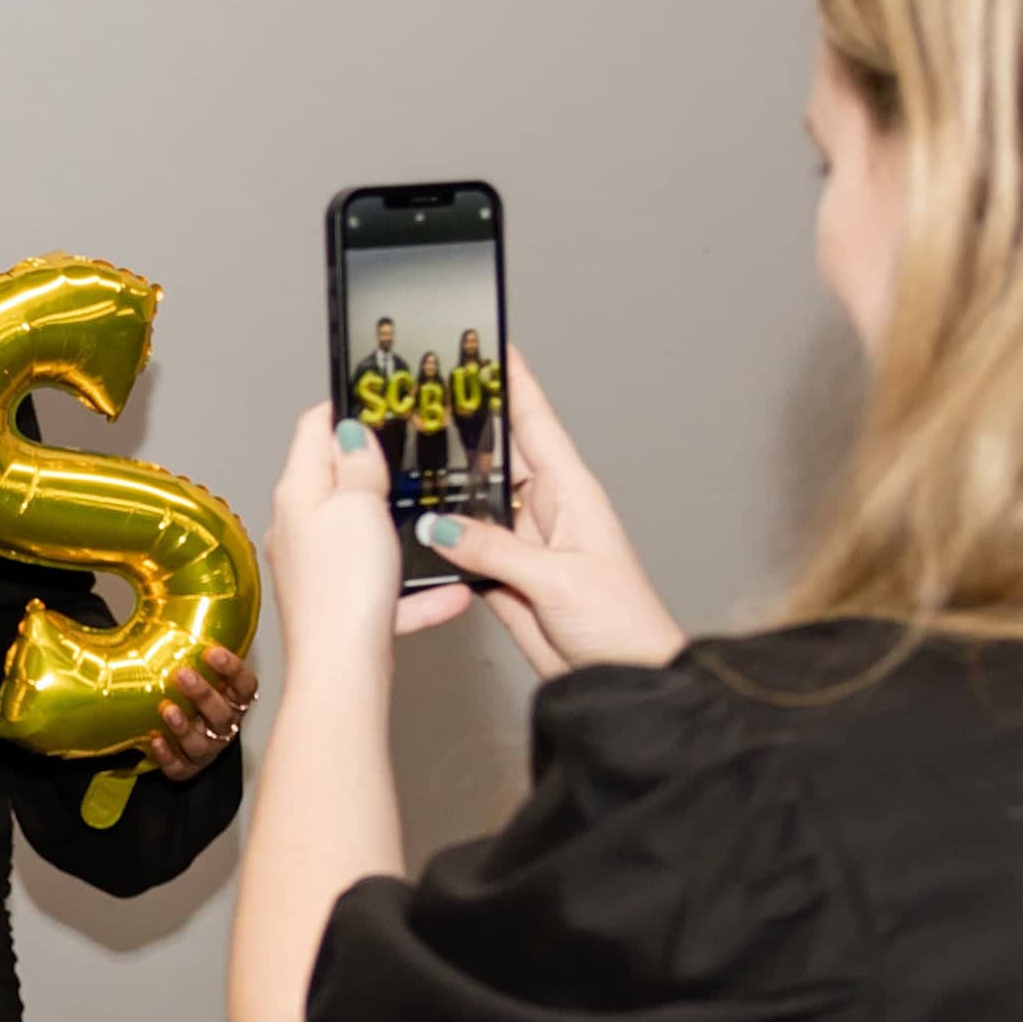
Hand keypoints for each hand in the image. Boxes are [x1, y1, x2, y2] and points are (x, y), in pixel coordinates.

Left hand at [146, 641, 257, 778]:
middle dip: (203, 694)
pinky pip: (180, 768)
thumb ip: (188, 649)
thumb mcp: (196, 673)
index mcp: (233, 700)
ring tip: (166, 709)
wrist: (179, 737)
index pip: (245, 686)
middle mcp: (225, 726)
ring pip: (203, 744)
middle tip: (182, 675)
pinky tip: (154, 740)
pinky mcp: (188, 768)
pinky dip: (167, 755)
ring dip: (184, 727)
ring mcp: (208, 749)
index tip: (212, 652)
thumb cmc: (190, 699)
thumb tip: (163, 604)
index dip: (233, 670)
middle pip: (223, 714)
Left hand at [271, 411, 470, 693]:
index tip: (377, 399)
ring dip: (399, 529)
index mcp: (298, 493)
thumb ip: (359, 465)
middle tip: (416, 454)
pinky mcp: (338, 606)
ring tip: (434, 517)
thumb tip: (351, 432)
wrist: (341, 671)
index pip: (312, 429)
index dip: (344, 408)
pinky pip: (383, 588)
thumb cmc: (344, 587)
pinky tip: (450, 592)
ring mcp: (316, 569)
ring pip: (363, 536)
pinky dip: (414, 589)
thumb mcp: (360, 505)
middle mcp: (299, 528)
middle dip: (377, 469)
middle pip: (336, 482)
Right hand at [420, 351, 686, 676]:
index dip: (513, 381)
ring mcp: (522, 542)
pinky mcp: (504, 576)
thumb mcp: (557, 576)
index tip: (488, 344)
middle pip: (495, 454)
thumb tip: (439, 525)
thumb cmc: (619, 620)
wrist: (618, 678)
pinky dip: (441, 536)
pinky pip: (464, 545)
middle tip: (419, 397)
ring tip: (403, 454)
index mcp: (570, 491)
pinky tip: (414, 525)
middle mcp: (544, 509)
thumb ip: (495, 548)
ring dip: (445, 485)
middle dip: (463, 425)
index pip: (536, 420)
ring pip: (473, 500)